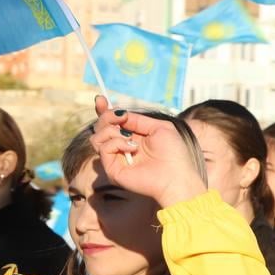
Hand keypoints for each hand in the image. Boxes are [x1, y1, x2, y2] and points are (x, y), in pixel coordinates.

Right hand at [90, 96, 206, 206]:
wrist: (177, 176)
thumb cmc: (173, 153)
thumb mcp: (159, 127)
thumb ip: (138, 119)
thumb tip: (119, 113)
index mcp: (133, 137)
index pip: (111, 123)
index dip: (103, 110)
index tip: (100, 99)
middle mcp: (122, 147)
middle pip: (100, 128)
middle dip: (106, 117)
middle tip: (120, 118)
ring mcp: (116, 159)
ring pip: (97, 137)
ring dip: (112, 131)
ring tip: (130, 138)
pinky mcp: (112, 170)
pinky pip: (104, 148)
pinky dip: (116, 143)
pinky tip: (132, 148)